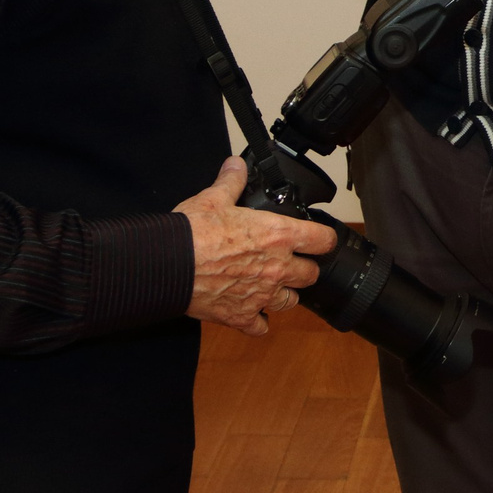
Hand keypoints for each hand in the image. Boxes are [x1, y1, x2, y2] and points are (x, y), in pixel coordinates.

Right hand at [173, 158, 336, 336]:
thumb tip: (236, 165)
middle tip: (291, 262)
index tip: (320, 240)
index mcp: (278, 235)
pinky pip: (261, 326)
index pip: (322, 240)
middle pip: (311, 274)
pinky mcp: (241, 316)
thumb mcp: (214, 198)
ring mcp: (261, 295)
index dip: (324, 239)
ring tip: (272, 286)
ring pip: (291, 301)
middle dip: (304, 268)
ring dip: (284, 294)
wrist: (168, 265)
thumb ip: (231, 181)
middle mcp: (276, 268)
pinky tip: (252, 313)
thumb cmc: (193, 232)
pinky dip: (258, 321)